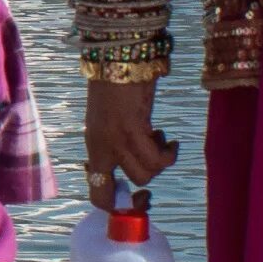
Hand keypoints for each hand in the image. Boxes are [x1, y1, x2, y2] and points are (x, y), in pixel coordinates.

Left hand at [83, 77, 177, 207]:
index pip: (97, 193)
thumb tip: (134, 164)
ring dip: (160, 163)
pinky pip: (156, 158)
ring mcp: (115, 140)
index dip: (116, 202)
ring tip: (162, 142)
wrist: (116, 59)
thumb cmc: (115, 87)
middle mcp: (101, 148)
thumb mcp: (108, 122)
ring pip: (145, 175)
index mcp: (93, 147)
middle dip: (147, 182)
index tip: (133, 189)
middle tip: (155, 160)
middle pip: (127, 187)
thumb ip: (116, 144)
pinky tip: (169, 139)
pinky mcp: (132, 128)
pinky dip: (168, 153)